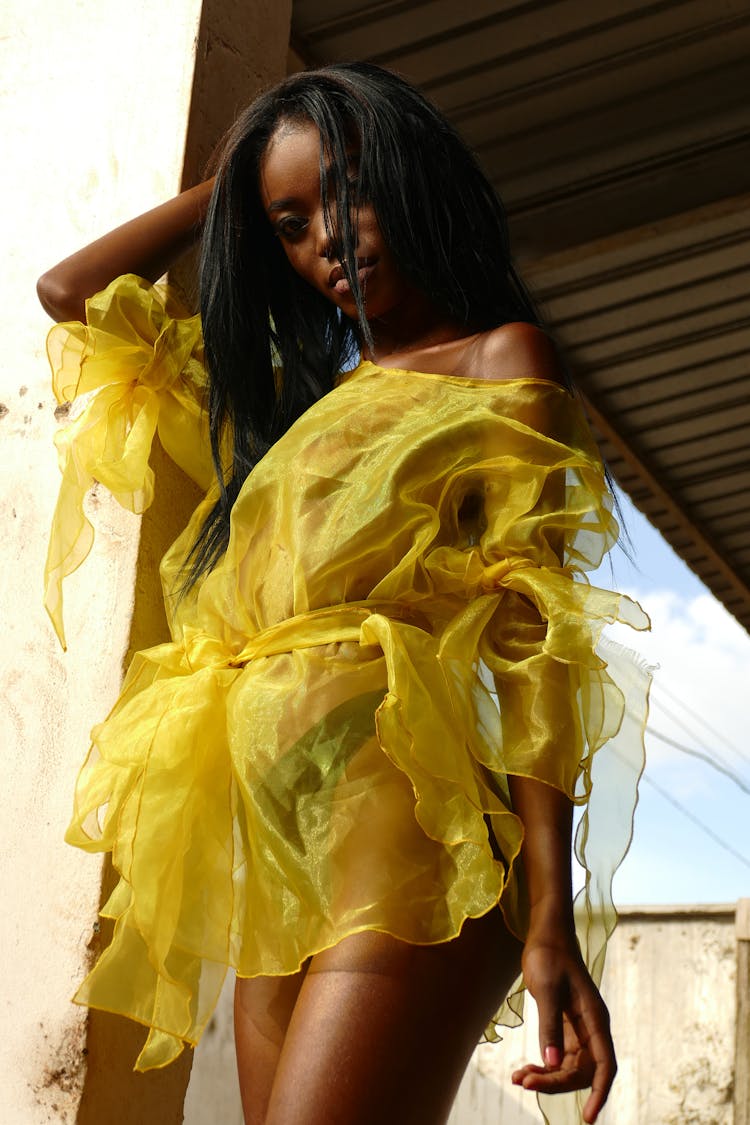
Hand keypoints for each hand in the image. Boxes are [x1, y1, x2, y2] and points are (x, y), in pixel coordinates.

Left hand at [511, 937, 615, 1123]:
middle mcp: (591, 1029)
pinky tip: (522, 1070)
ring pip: (568, 1068)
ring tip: (518, 1077)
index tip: (587, 1117)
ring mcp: (579, 1030)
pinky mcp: (565, 1028)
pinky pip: (558, 1057)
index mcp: (596, 1020)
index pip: (605, 1065)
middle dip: (556, 1083)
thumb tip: (552, 1063)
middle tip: (524, 1081)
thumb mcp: (547, 989)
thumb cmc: (549, 956)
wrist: (546, 936)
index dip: (599, 1093)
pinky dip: (542, 1066)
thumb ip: (550, 1026)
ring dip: (546, 1077)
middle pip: (582, 1071)